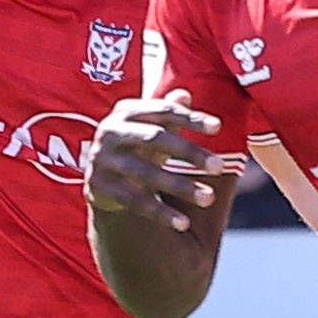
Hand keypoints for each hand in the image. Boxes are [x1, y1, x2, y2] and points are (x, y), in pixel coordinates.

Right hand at [84, 92, 225, 232]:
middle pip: (155, 139)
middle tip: (219, 166)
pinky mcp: (98, 187)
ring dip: (179, 187)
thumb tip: (185, 94)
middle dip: (189, 152)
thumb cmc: (136, 145)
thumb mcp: (152, 127)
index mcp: (125, 111)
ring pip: (145, 174)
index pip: (163, 111)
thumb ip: (169, 112)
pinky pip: (134, 201)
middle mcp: (109, 132)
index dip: (190, 119)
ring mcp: (101, 160)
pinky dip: (160, 213)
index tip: (218, 128)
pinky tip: (183, 223)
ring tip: (208, 198)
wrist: (99, 177)